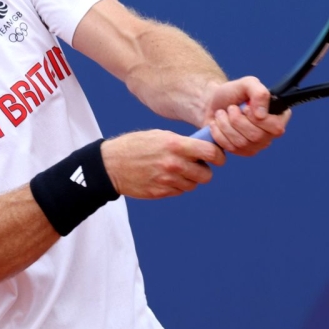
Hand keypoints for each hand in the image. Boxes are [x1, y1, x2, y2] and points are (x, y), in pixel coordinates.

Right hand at [101, 130, 225, 198]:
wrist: (111, 165)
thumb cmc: (136, 145)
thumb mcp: (160, 136)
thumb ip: (182, 142)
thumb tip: (204, 148)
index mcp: (175, 145)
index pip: (210, 153)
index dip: (218, 156)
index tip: (218, 157)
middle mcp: (174, 164)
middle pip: (206, 175)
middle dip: (205, 170)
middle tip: (198, 165)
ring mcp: (167, 180)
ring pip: (193, 185)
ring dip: (191, 179)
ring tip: (178, 170)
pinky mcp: (160, 192)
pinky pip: (180, 191)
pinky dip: (178, 186)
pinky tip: (167, 177)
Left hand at [202, 76, 290, 155]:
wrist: (212, 102)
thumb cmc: (233, 93)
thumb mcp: (247, 84)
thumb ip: (259, 93)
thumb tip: (261, 115)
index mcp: (278, 116)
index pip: (276, 127)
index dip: (257, 118)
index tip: (245, 107)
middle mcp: (270, 133)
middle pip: (257, 136)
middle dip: (237, 119)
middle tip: (231, 108)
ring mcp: (256, 145)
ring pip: (242, 143)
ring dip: (226, 124)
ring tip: (222, 114)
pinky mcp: (241, 152)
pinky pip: (230, 148)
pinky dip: (219, 133)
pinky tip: (217, 124)